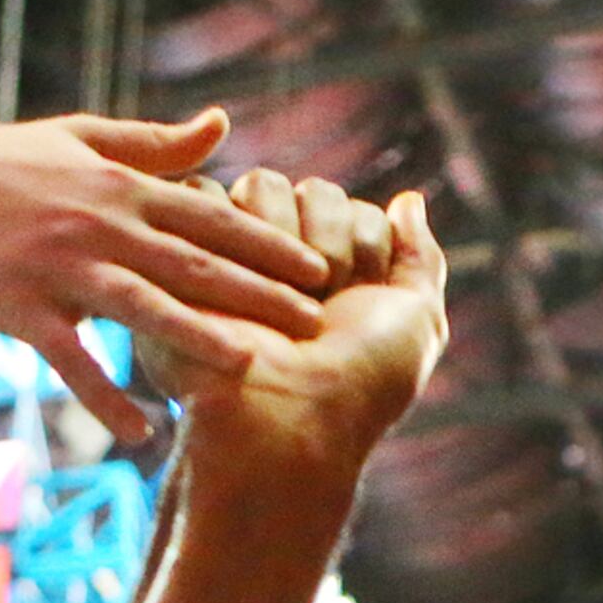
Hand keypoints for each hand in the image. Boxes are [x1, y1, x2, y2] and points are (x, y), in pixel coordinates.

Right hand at [0, 107, 333, 445]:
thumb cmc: (3, 160)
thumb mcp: (83, 137)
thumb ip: (157, 143)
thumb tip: (224, 125)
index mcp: (122, 187)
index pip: (211, 217)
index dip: (269, 244)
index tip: (320, 270)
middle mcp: (101, 225)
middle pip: (194, 263)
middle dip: (259, 294)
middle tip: (315, 325)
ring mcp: (61, 268)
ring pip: (142, 306)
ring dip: (198, 338)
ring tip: (250, 367)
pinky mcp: (21, 307)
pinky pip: (72, 360)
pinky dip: (106, 396)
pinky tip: (144, 430)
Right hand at [154, 177, 449, 482]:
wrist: (289, 418)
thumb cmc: (360, 381)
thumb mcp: (417, 320)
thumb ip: (419, 257)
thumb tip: (408, 200)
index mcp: (339, 278)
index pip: (359, 211)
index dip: (368, 245)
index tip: (362, 298)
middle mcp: (289, 265)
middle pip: (314, 189)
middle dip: (329, 239)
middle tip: (324, 299)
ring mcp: (239, 259)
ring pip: (263, 184)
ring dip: (281, 238)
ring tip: (281, 300)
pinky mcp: (183, 257)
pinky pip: (204, 194)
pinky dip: (227, 227)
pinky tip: (238, 278)